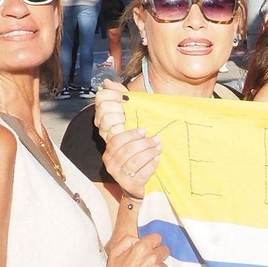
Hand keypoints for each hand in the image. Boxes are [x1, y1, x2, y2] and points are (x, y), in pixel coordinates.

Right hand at [97, 81, 160, 196]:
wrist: (136, 184)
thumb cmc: (135, 154)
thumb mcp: (130, 131)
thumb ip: (121, 105)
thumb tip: (108, 82)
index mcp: (108, 146)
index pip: (114, 137)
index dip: (130, 132)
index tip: (144, 128)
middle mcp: (109, 159)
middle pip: (125, 148)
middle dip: (143, 142)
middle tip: (157, 138)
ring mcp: (117, 173)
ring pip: (133, 160)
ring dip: (148, 152)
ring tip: (159, 146)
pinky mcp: (128, 184)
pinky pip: (141, 173)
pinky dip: (151, 165)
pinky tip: (158, 158)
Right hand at [97, 231, 167, 266]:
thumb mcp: (115, 252)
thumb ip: (128, 240)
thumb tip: (138, 239)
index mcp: (141, 248)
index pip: (157, 238)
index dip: (153, 243)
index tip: (151, 247)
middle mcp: (152, 258)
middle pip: (165, 250)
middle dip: (158, 255)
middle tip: (147, 263)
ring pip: (164, 266)